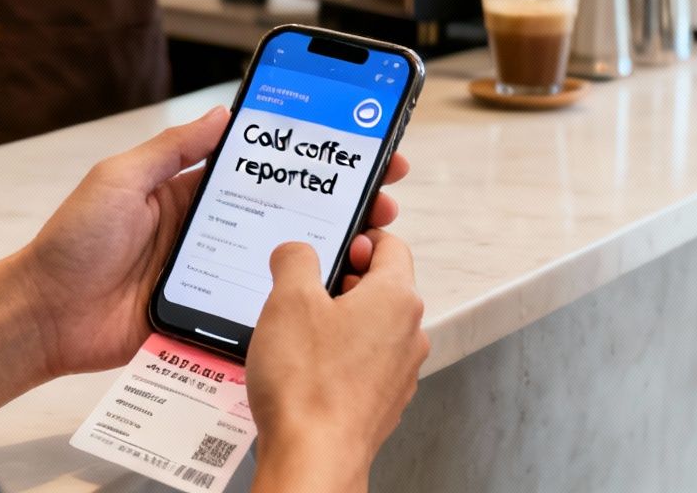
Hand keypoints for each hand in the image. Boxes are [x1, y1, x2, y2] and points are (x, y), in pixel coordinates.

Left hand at [12, 107, 410, 377]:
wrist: (44, 316)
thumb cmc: (72, 243)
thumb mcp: (120, 179)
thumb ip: (171, 148)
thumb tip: (224, 114)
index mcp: (189, 191)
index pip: (262, 168)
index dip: (307, 158)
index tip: (352, 145)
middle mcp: (207, 230)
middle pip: (285, 213)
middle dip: (337, 203)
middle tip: (384, 195)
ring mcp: (210, 274)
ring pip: (281, 260)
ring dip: (325, 251)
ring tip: (367, 243)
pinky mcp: (206, 315)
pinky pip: (256, 307)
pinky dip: (291, 302)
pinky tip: (326, 297)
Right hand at [248, 233, 428, 492]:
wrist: (313, 458)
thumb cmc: (308, 385)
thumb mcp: (288, 299)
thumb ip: (296, 260)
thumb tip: (297, 252)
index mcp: (396, 299)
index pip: (391, 246)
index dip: (359, 237)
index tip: (333, 242)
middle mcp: (408, 335)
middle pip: (380, 288)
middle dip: (341, 282)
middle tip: (302, 288)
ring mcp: (398, 373)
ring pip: (371, 328)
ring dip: (338, 322)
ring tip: (297, 332)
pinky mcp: (381, 403)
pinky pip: (363, 365)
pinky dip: (338, 358)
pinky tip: (305, 368)